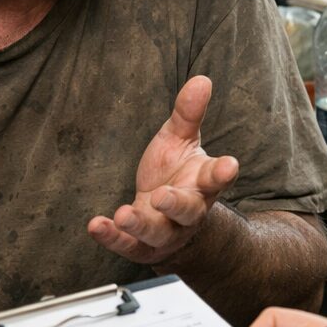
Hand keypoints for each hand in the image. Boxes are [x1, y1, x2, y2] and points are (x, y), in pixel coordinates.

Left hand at [88, 76, 238, 262]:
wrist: (164, 215)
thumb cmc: (176, 171)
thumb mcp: (180, 139)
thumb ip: (189, 113)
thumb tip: (202, 79)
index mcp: (203, 183)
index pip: (216, 177)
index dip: (222, 172)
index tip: (229, 165)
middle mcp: (189, 211)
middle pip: (189, 211)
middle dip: (176, 204)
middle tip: (162, 195)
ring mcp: (167, 231)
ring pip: (158, 232)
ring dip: (141, 225)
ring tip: (124, 215)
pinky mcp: (143, 247)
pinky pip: (128, 246)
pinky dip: (112, 238)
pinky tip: (96, 225)